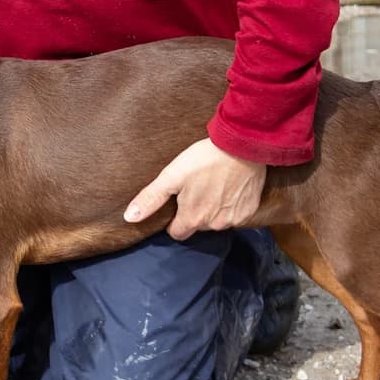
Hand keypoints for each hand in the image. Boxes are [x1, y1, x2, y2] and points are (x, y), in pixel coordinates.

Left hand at [124, 138, 265, 240]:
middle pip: (197, 226)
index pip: (177, 233)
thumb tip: (129, 218)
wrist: (241, 146)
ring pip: (216, 221)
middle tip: (196, 189)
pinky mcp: (249, 211)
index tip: (178, 203)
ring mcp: (234, 220)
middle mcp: (214, 225)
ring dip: (213, 209)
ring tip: (213, 185)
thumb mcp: (172, 176)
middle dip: (195, 213)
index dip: (174, 220)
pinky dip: (231, 205)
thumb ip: (151, 199)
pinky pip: (235, 215)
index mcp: (193, 219)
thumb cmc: (204, 159)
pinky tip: (229, 187)